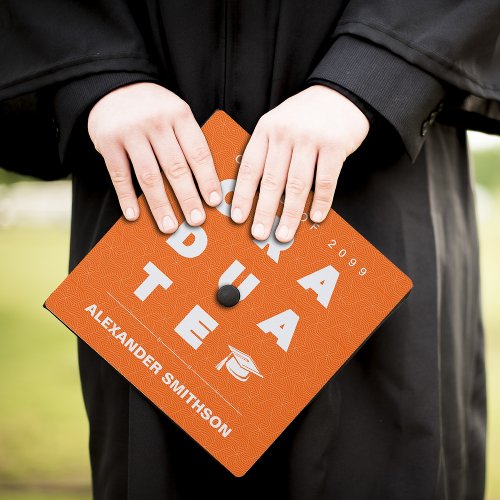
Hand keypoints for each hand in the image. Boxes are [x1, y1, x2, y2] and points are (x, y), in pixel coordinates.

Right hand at [87, 82, 221, 232]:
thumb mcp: (175, 114)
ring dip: (160, 205)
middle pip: (176, 167)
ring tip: (169, 226)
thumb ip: (188, 141)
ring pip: (149, 175)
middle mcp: (156, 122)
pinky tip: (134, 215)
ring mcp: (130, 131)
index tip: (214, 202)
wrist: (113, 84)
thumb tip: (207, 184)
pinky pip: (119, 175)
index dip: (207, 180)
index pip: (198, 152)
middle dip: (188, 198)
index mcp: (179, 115)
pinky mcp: (107, 141)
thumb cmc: (153, 109)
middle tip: (197, 221)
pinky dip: (126, 198)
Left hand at [230, 84, 369, 241]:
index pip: (249, 168)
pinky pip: (326, 180)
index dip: (242, 196)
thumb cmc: (305, 117)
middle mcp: (285, 134)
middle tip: (259, 234)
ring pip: (297, 185)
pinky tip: (317, 217)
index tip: (238, 218)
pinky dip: (321, 202)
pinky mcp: (335, 145)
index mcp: (266, 130)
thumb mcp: (278, 126)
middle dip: (264, 212)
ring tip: (285, 234)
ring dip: (290, 214)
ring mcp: (310, 139)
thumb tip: (256, 195)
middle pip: (271, 181)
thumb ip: (267, 153)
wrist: (340, 94)